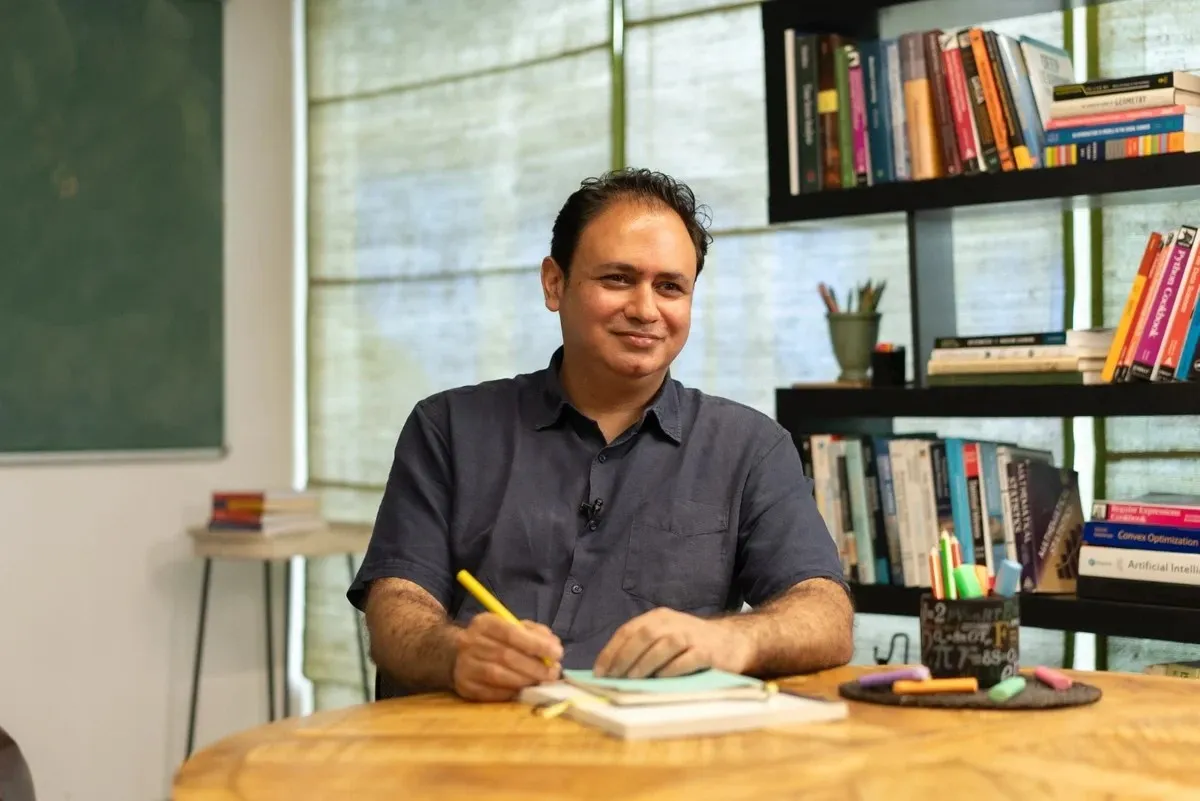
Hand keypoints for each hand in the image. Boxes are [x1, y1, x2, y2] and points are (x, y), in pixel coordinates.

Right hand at [451, 613, 562, 701]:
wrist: (455, 655)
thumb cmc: (493, 640)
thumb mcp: (511, 627)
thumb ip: (534, 633)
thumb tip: (554, 646)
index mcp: (484, 623)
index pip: (511, 633)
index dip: (536, 644)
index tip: (557, 653)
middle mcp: (470, 642)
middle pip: (506, 656)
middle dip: (535, 667)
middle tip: (553, 673)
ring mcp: (465, 666)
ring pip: (499, 676)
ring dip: (525, 681)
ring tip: (541, 682)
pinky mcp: (465, 687)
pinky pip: (492, 693)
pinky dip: (512, 693)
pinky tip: (524, 691)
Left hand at [592, 608, 752, 678]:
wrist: (734, 641)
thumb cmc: (693, 643)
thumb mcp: (666, 636)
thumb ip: (644, 647)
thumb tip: (613, 670)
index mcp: (659, 617)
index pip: (628, 630)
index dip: (611, 650)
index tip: (599, 671)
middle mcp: (674, 622)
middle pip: (643, 636)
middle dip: (624, 657)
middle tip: (612, 678)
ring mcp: (692, 635)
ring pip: (663, 645)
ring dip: (645, 663)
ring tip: (632, 680)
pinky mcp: (708, 651)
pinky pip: (687, 659)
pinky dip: (671, 669)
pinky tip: (661, 680)